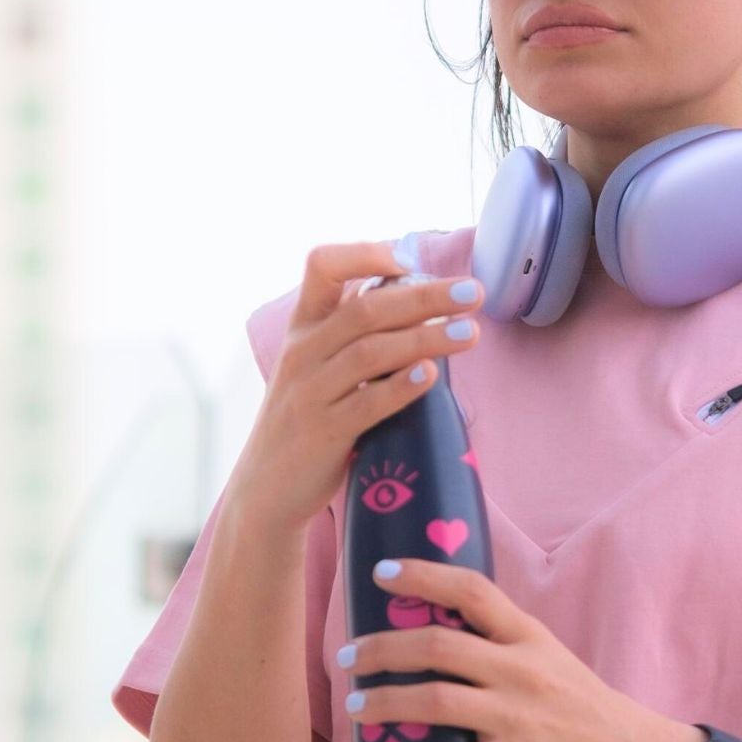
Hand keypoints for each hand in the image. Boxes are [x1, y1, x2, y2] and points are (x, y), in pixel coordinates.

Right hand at [231, 240, 485, 530]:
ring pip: (371, 353)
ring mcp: (311, 393)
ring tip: (471, 334)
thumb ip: (354, 334)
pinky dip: (400, 387)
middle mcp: (303, 352)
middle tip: (474, 293)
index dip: (366, 254)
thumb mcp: (318, 367)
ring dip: (426, 338)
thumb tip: (412, 296)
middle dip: (425, 297)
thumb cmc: (306, 420)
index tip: (412, 261)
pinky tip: (431, 375)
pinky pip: (366, 405)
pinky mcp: (324, 433)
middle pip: (366, 309)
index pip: (322, 266)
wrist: (267, 487)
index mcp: (303, 327)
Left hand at [338, 556, 708, 741]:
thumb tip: (442, 649)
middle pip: (436, 645)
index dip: (424, 576)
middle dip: (380, 649)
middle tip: (347, 659)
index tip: (383, 574)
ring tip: (356, 711)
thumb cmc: (591, 715)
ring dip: (382, 704)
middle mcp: (521, 671)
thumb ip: (506, 653)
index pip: (473, 591)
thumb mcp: (555, 664)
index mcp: (530, 639)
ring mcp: (517, 718)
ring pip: (432, 700)